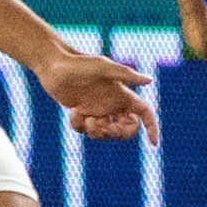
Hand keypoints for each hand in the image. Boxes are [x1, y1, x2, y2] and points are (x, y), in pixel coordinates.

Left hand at [36, 49, 159, 144]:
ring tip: (87, 119)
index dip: (151, 127)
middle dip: (117, 133)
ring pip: (105, 133)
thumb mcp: (103, 67)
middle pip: (126, 129)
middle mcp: (111, 103)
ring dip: (97, 132)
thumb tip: (150, 80)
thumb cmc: (79, 63)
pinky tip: (73, 112)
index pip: (144, 113)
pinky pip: (85, 130)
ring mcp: (96, 110)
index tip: (153, 144)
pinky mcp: (81, 114)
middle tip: (104, 126)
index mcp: (121, 94)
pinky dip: (79, 125)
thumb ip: (126, 74)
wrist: (53, 65)